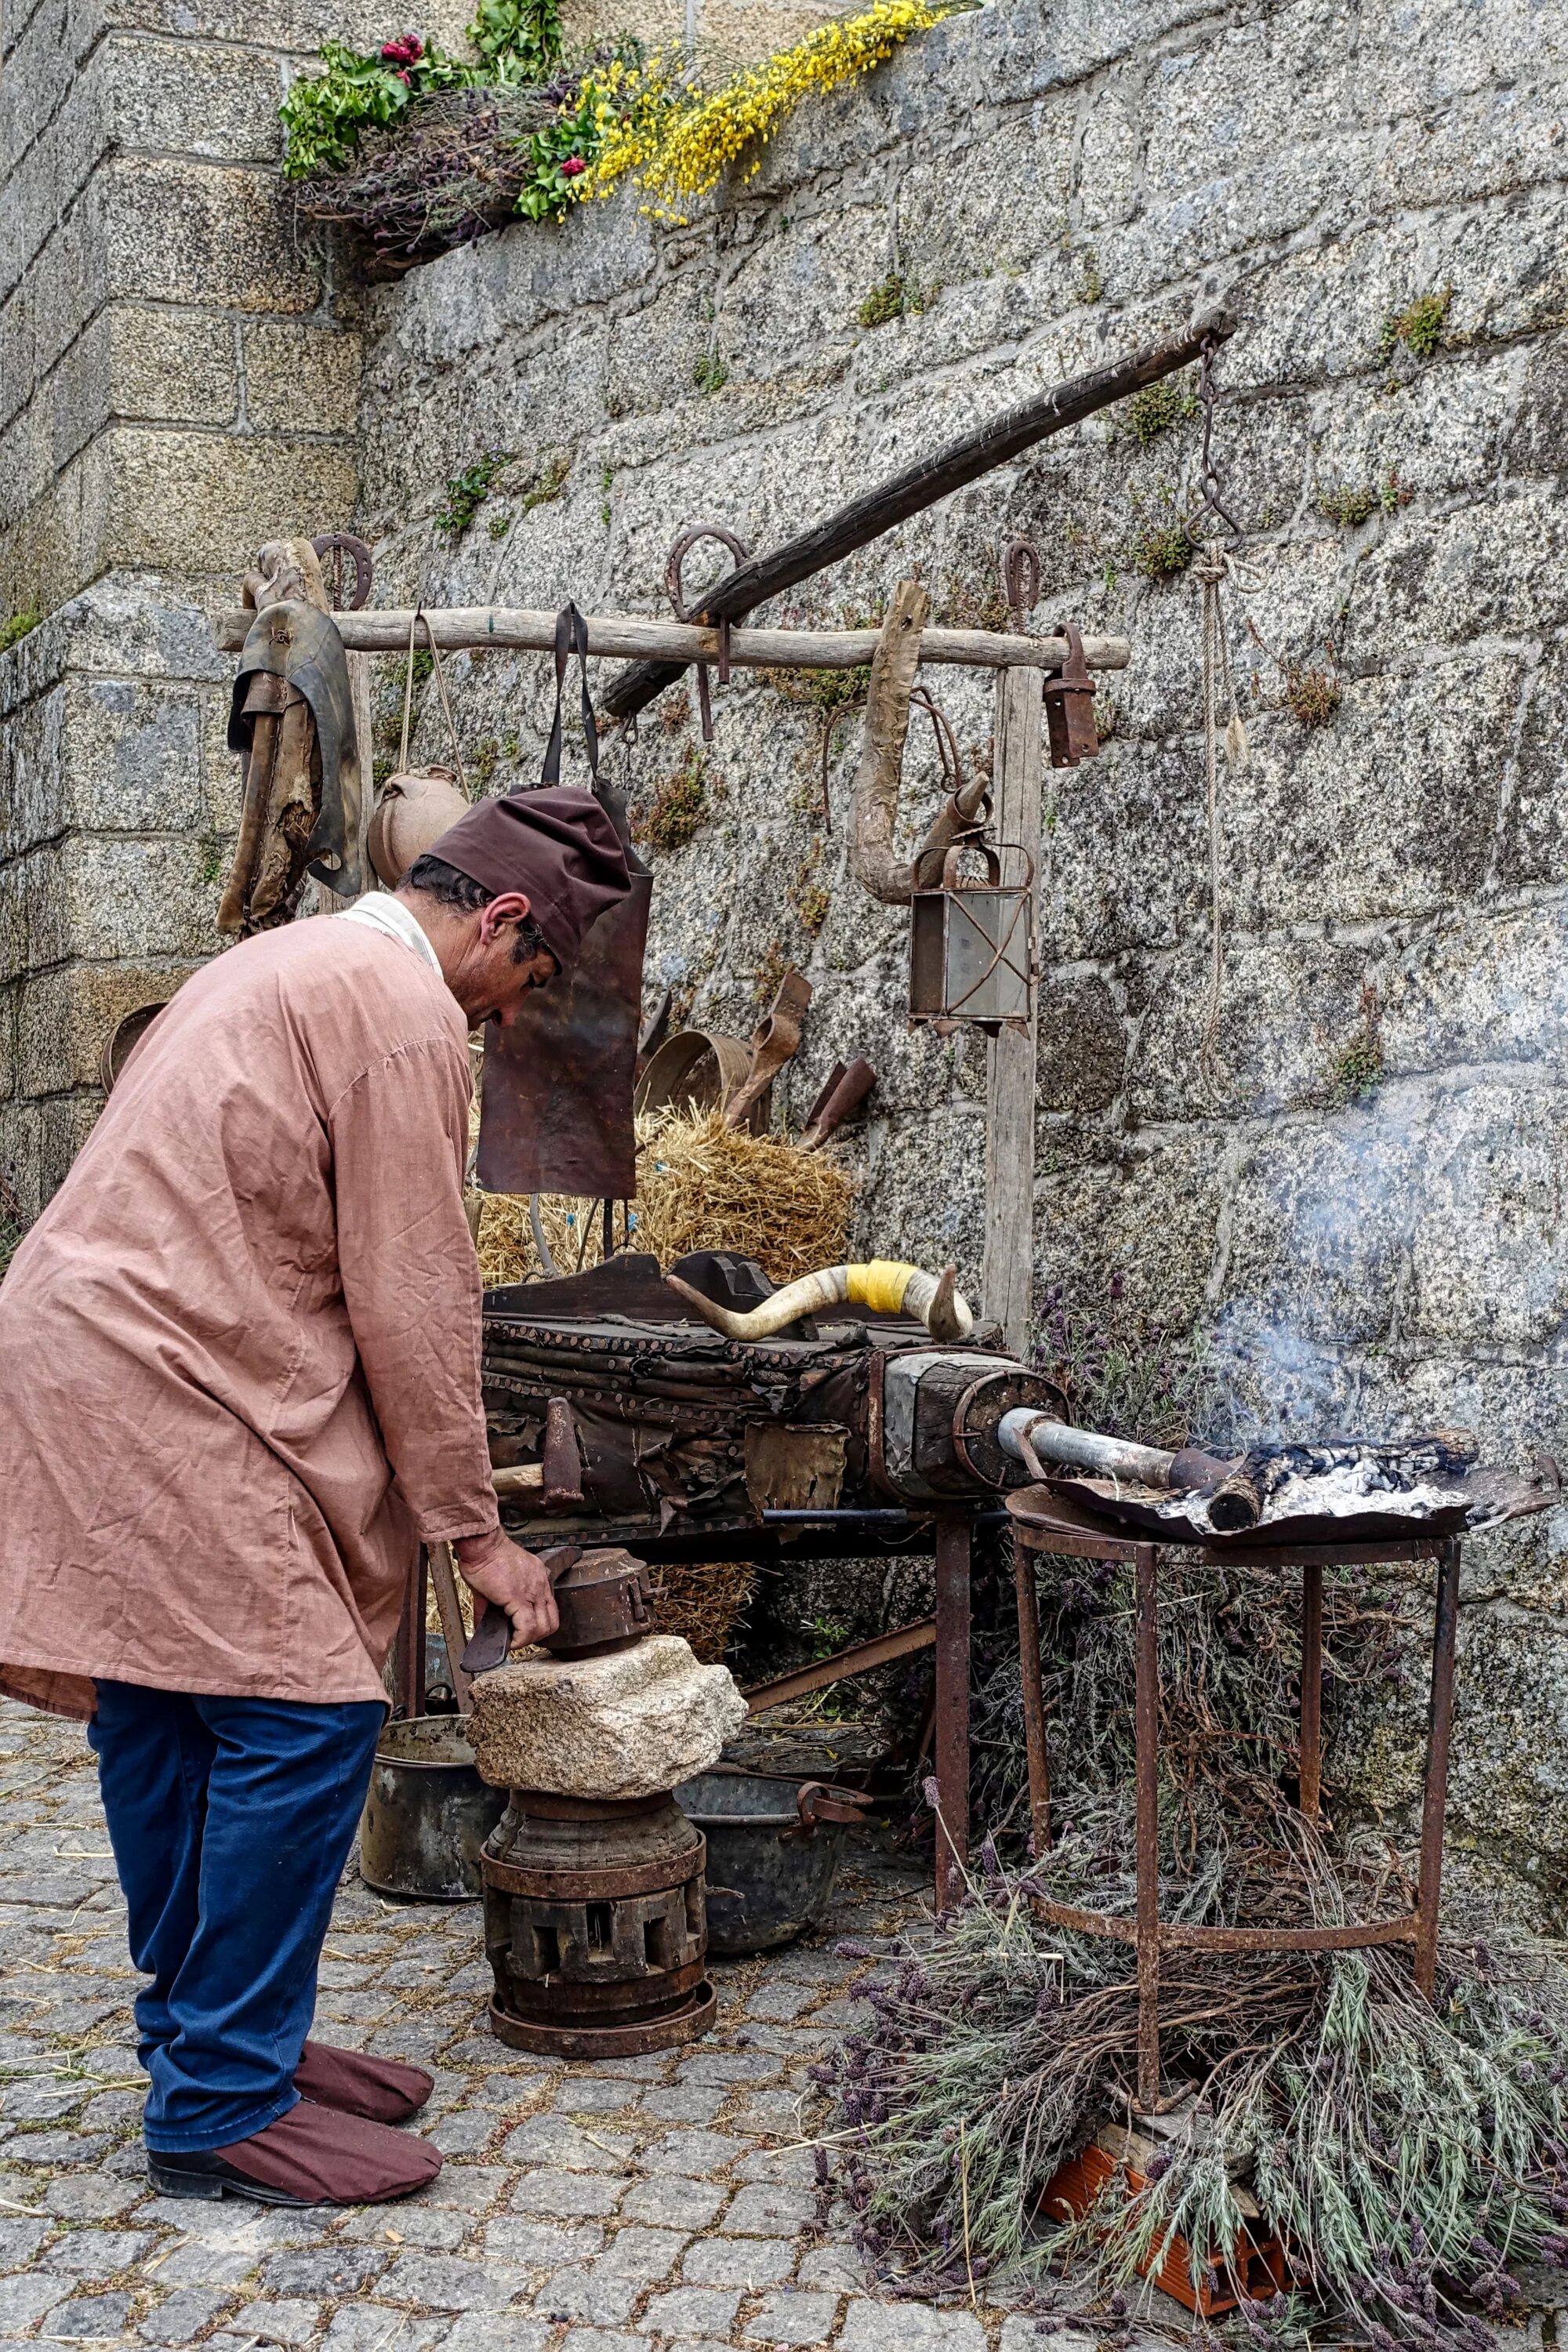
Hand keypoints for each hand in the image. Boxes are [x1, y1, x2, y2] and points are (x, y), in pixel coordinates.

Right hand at [453, 1526, 558, 1647]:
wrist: (481, 1544)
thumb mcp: (495, 1581)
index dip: (538, 1625)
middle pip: (551, 1621)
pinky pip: (527, 1627)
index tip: (523, 1631)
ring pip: (543, 1627)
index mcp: (537, 1578)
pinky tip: (508, 1640)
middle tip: (519, 1638)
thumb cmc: (485, 1555)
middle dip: (536, 1636)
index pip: (549, 1609)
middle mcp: (540, 1585)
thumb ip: (490, 1606)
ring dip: (528, 1640)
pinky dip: (519, 1639)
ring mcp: (532, 1591)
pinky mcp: (518, 1597)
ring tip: (513, 1640)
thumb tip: (482, 1625)